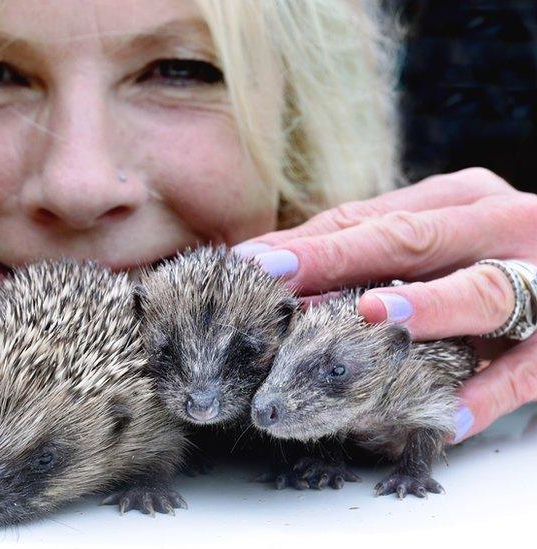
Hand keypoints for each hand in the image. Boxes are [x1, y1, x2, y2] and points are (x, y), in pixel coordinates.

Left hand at [234, 168, 536, 441]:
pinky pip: (526, 371)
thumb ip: (375, 248)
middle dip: (337, 259)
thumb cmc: (498, 259)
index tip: (252, 262)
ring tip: (372, 319)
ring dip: (426, 307)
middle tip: (276, 278)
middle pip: (411, 241)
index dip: (310, 241)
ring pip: (481, 293)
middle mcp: (499, 226)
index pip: (372, 218)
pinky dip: (487, 393)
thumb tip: (280, 267)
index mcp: (461, 200)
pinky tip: (445, 414)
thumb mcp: (444, 237)